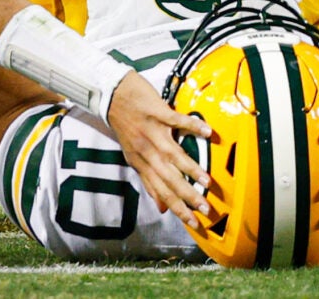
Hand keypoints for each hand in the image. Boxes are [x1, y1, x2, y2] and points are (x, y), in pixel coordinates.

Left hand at [106, 74, 210, 222]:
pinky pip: (176, 121)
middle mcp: (147, 151)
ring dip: (190, 169)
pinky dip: (192, 126)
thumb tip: (161, 208)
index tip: (194, 223)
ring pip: (174, 155)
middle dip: (188, 196)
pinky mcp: (157, 112)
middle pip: (170, 179)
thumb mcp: (132, 157)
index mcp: (141, 163)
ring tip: (207, 182)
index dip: (178, 209)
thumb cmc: (124, 126)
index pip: (162, 192)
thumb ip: (149, 182)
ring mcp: (153, 131)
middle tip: (206, 209)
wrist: (111, 95)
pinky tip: (208, 133)